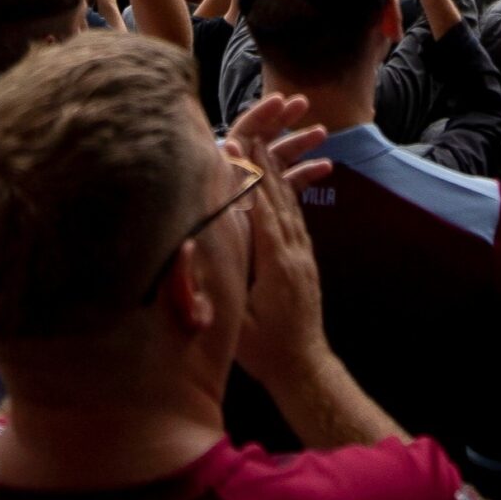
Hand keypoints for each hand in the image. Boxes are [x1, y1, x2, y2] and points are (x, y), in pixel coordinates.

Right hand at [225, 94, 336, 395]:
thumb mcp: (238, 320)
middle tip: (250, 132)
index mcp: (276, 264)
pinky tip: (280, 188)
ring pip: (290, 208)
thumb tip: (195, 260)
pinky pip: (296, 223)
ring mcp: (303, 257)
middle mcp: (293, 254)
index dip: (248, 176)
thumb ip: (222, 286)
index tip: (236, 147)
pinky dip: (287, 199)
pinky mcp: (305, 264)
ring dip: (278, 176)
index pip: (260, 209)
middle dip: (264, 164)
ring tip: (265, 148)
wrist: (305, 367)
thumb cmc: (265, 351)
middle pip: (278, 199)